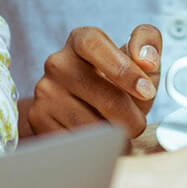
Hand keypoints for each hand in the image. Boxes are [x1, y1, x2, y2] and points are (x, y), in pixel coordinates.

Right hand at [27, 24, 160, 137]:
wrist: (83, 103)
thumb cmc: (116, 79)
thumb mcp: (138, 56)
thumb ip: (148, 42)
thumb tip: (146, 60)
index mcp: (81, 40)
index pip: (95, 46)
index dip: (123, 69)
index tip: (146, 91)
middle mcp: (58, 62)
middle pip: (100, 94)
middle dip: (130, 115)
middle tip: (138, 123)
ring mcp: (45, 90)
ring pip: (89, 123)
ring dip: (112, 136)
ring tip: (119, 132)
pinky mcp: (38, 117)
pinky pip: (73, 141)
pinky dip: (92, 147)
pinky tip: (100, 142)